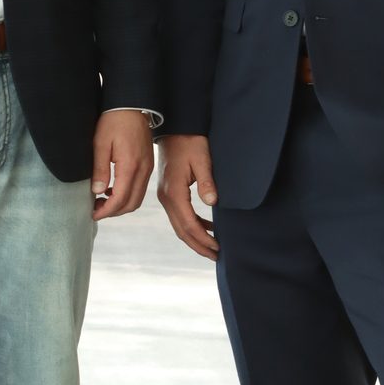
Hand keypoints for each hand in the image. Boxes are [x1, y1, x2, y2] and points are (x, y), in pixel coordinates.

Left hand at [91, 111, 154, 219]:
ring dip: (121, 205)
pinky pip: (140, 188)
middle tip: (96, 209)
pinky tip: (113, 189)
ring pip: (137, 198)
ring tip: (102, 201)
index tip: (93, 214)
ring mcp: (148, 167)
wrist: (132, 105)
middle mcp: (143, 170)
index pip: (120, 199)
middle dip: (113, 212)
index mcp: (130, 165)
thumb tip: (97, 191)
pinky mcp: (148, 164)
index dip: (106, 211)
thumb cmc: (114, 121)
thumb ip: (100, 169)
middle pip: (131, 203)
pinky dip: (127, 195)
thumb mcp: (100, 143)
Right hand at [156, 134, 218, 259]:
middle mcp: (166, 198)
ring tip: (212, 248)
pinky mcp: (169, 193)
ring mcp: (165, 196)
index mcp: (173, 192)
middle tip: (215, 256)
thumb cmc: (189, 142)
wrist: (174, 129)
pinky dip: (193, 225)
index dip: (203, 238)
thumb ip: (206, 182)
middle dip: (198, 246)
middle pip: (182, 230)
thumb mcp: (201, 159)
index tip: (217, 247)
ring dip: (195, 238)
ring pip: (179, 226)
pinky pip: (180, 216)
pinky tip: (207, 228)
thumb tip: (212, 202)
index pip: (189, 224)